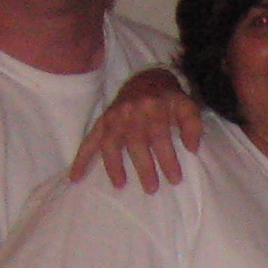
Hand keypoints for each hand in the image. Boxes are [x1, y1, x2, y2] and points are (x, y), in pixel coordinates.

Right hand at [69, 67, 202, 190]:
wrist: (147, 79)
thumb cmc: (169, 99)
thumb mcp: (187, 106)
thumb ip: (192, 126)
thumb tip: (192, 148)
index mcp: (153, 109)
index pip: (161, 138)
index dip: (168, 160)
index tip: (175, 179)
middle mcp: (131, 113)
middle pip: (136, 143)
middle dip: (144, 168)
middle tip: (151, 189)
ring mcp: (114, 117)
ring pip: (110, 143)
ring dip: (113, 165)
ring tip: (119, 185)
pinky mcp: (103, 121)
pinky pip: (89, 140)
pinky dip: (81, 158)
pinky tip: (75, 176)